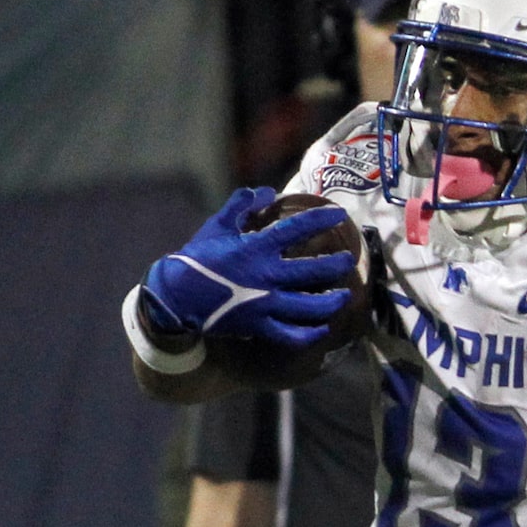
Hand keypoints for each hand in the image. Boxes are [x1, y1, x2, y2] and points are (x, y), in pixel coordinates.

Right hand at [141, 186, 356, 349]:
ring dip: (332, 301)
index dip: (320, 219)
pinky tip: (322, 327)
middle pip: (313, 271)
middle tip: (349, 260)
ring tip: (344, 295)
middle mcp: (266, 277)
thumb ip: (241, 206)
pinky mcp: (260, 326)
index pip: (296, 229)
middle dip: (336, 264)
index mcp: (255, 249)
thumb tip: (265, 191)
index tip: (338, 214)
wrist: (177, 296)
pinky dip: (311, 334)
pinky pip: (293, 335)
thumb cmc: (198, 258)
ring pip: (310, 307)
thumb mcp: (217, 226)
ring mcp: (265, 304)